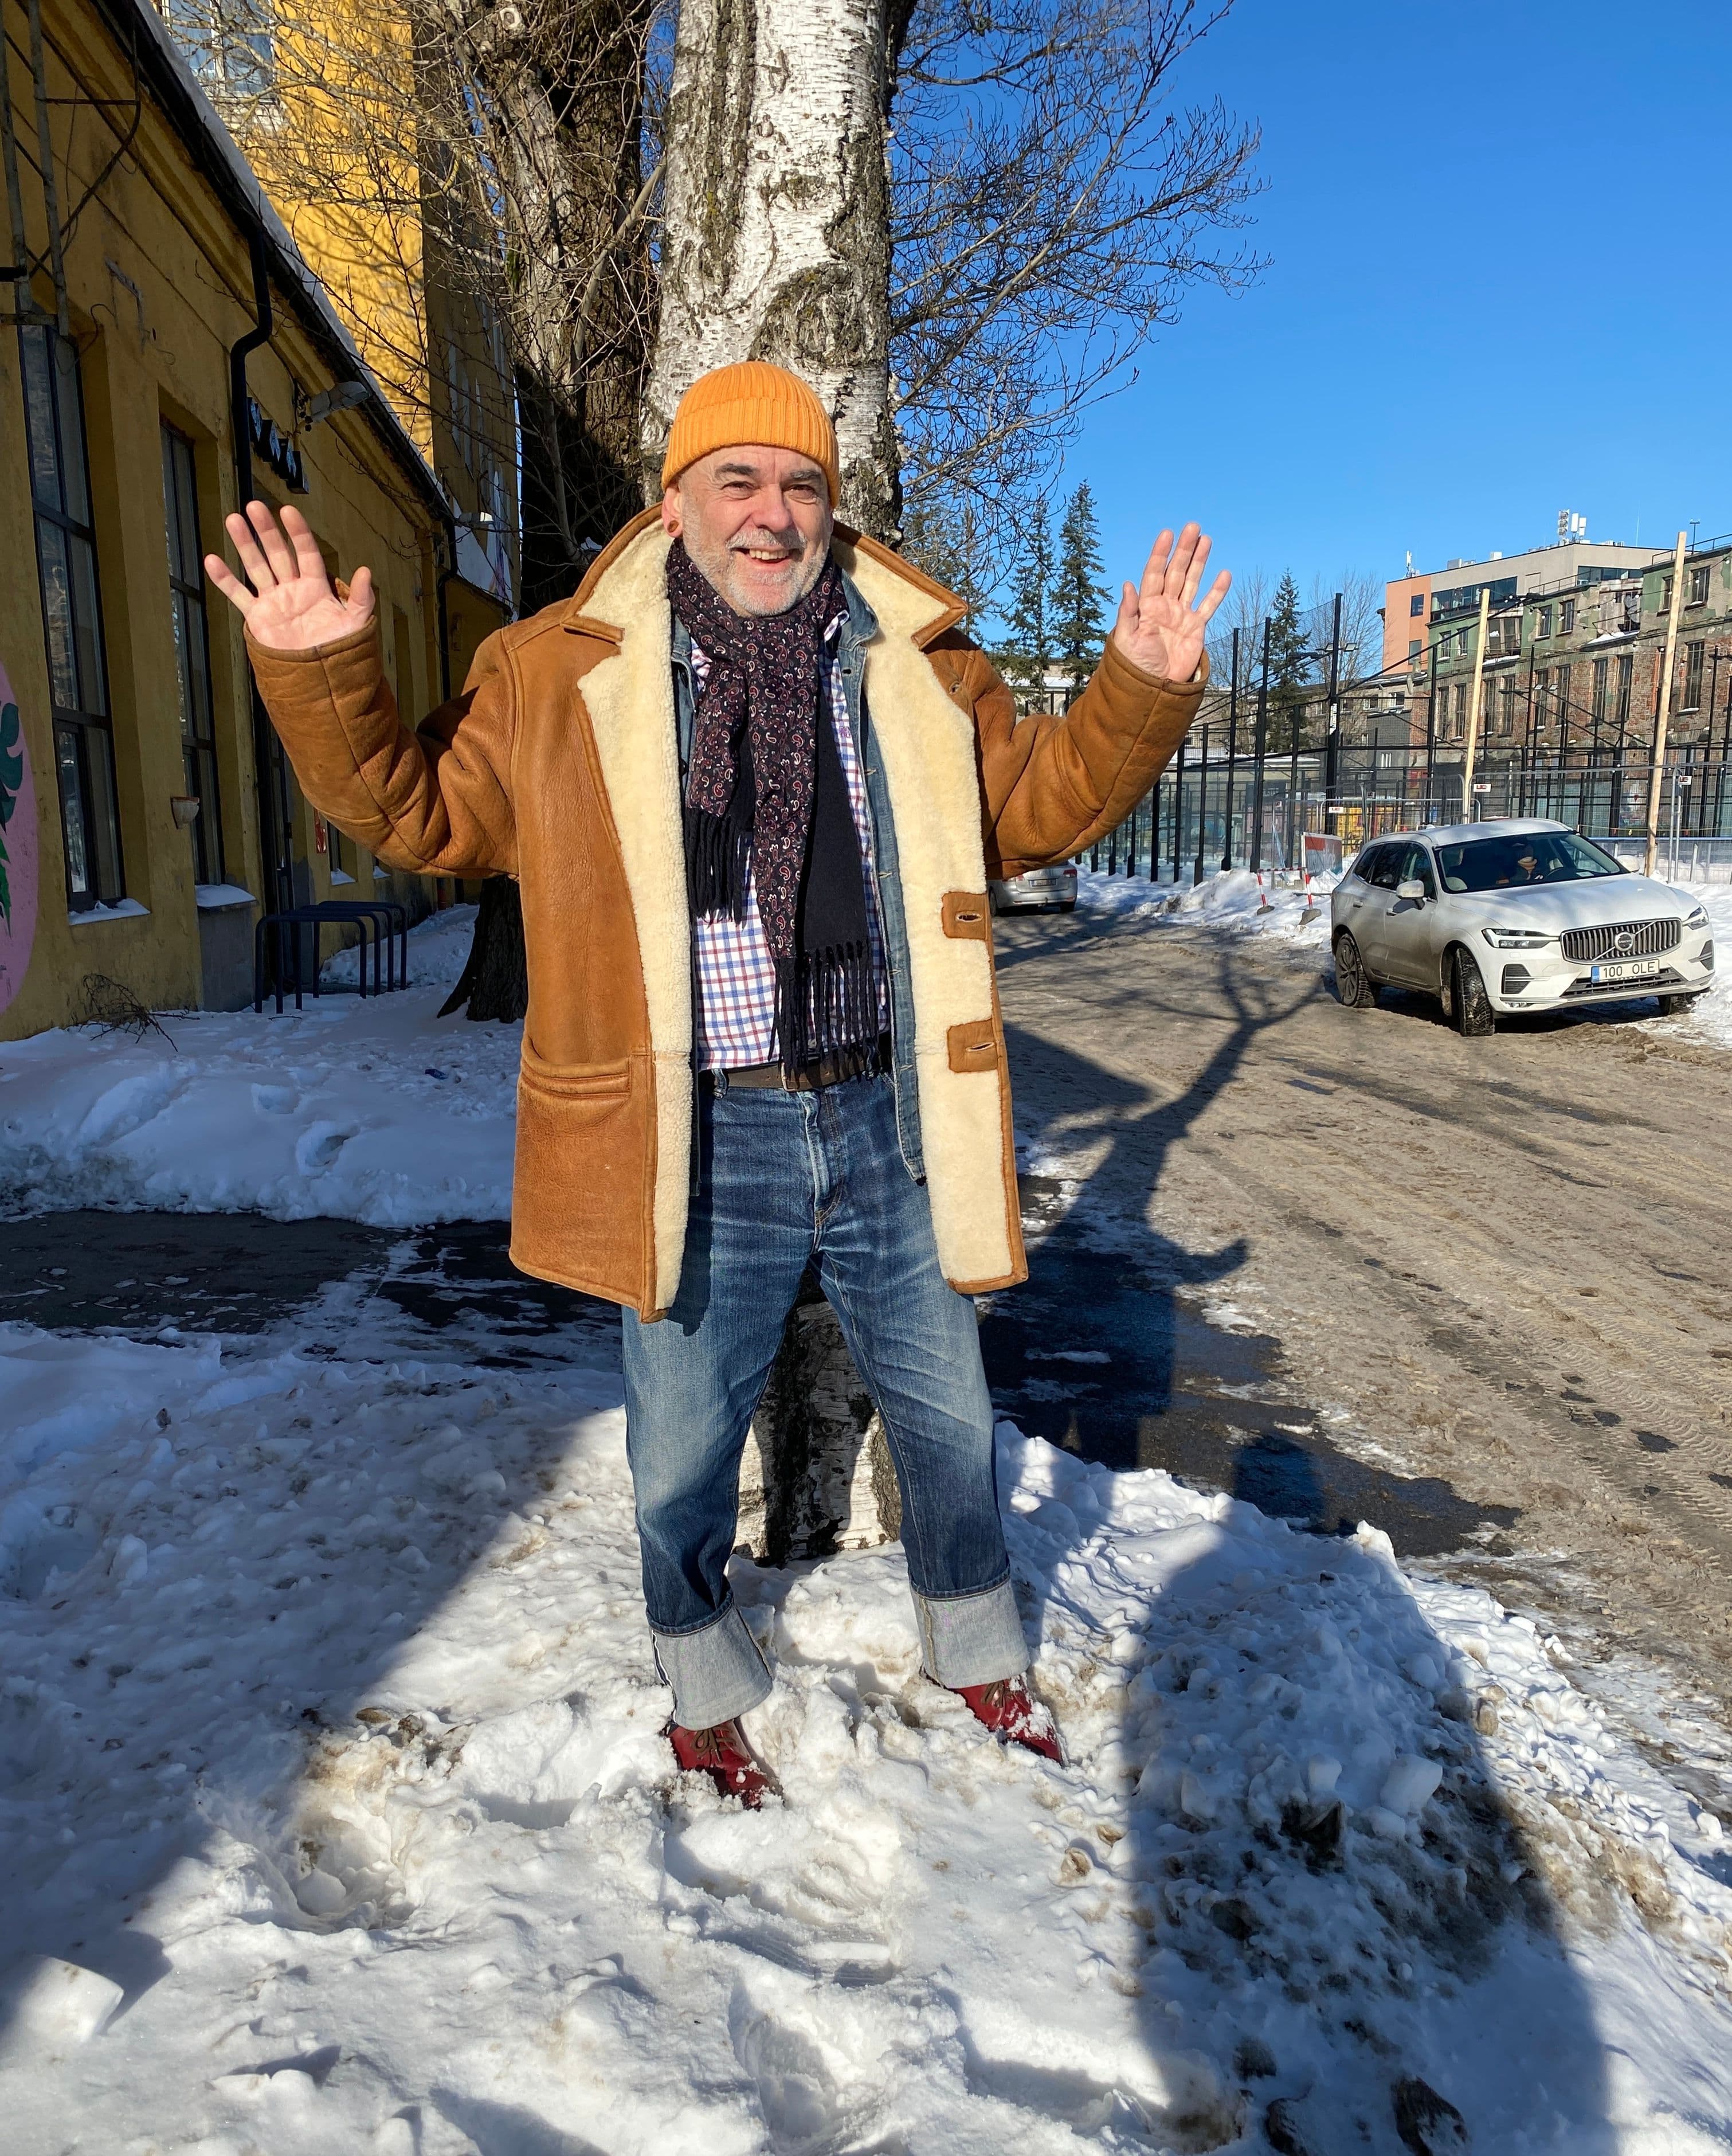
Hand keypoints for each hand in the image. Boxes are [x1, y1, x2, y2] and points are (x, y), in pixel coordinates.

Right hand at [205, 501, 374, 650]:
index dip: (298, 532)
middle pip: (278, 554)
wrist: (321, 681)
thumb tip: (366, 571)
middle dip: (266, 531)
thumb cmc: (341, 651)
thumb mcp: (356, 624)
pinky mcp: (258, 618)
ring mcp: (274, 601)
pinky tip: (212, 560)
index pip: (307, 552)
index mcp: (316, 587)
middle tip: (254, 507)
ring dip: (244, 544)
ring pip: (256, 567)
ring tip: (233, 520)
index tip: (287, 511)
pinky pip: (238, 595)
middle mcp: (293, 589)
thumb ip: (362, 598)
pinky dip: (225, 580)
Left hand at [1112, 523, 1229, 682]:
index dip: (1160, 553)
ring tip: (1205, 539)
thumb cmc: (1134, 665)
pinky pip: (1208, 606)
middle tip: (1192, 527)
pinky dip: (1217, 591)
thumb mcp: (1127, 638)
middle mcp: (1165, 606)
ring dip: (1199, 561)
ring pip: (1192, 582)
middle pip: (1176, 572)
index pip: (1154, 573)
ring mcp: (1181, 615)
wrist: (1152, 688)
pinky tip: (1223, 574)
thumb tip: (1128, 585)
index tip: (1167, 533)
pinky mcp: (1195, 628)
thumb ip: (1128, 612)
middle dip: (1184, 550)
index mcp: (1147, 605)